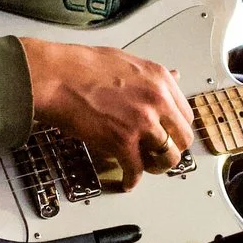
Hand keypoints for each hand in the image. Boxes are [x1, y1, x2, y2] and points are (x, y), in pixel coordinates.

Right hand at [18, 37, 194, 183]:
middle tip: (161, 153)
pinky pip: (136, 170)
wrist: (57, 76)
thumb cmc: (81, 67)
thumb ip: (152, 77)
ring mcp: (142, 122)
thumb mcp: (127, 62)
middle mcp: (157, 101)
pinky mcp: (122, 142)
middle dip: (173, 149)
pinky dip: (131, 179)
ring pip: (167, 157)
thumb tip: (173, 77)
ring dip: (157, 166)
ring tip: (146, 167)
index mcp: (160, 80)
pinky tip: (127, 180)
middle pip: (183, 138)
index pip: (185, 114)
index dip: (176, 128)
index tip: (169, 134)